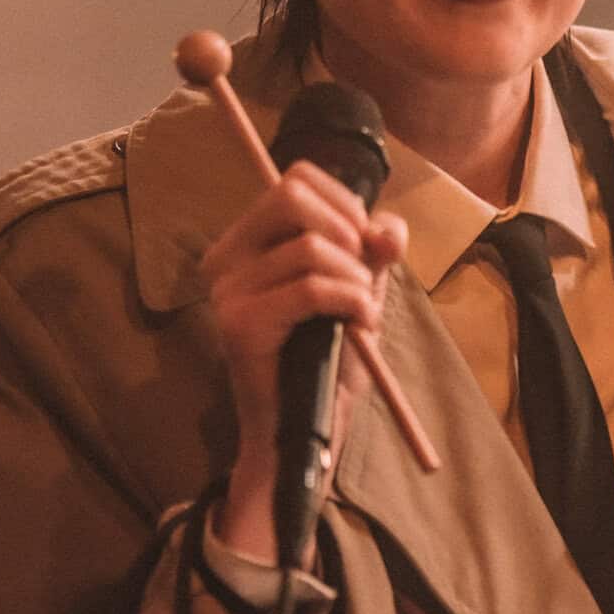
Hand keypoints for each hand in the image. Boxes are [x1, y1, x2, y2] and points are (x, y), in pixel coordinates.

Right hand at [198, 161, 407, 560]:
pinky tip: (359, 327)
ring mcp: (228, 292)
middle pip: (293, 197)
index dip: (345, 203)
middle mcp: (226, 259)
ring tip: (361, 315)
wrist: (304, 434)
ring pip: (311, 248)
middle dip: (348, 232)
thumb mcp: (360, 288)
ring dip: (357, 280)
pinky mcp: (241, 325)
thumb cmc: (328, 360)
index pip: (296, 179)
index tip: (364, 247)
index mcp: (247, 242)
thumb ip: (374, 249)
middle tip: (362, 278)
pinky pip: (312, 289)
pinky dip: (352, 302)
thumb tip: (387, 232)